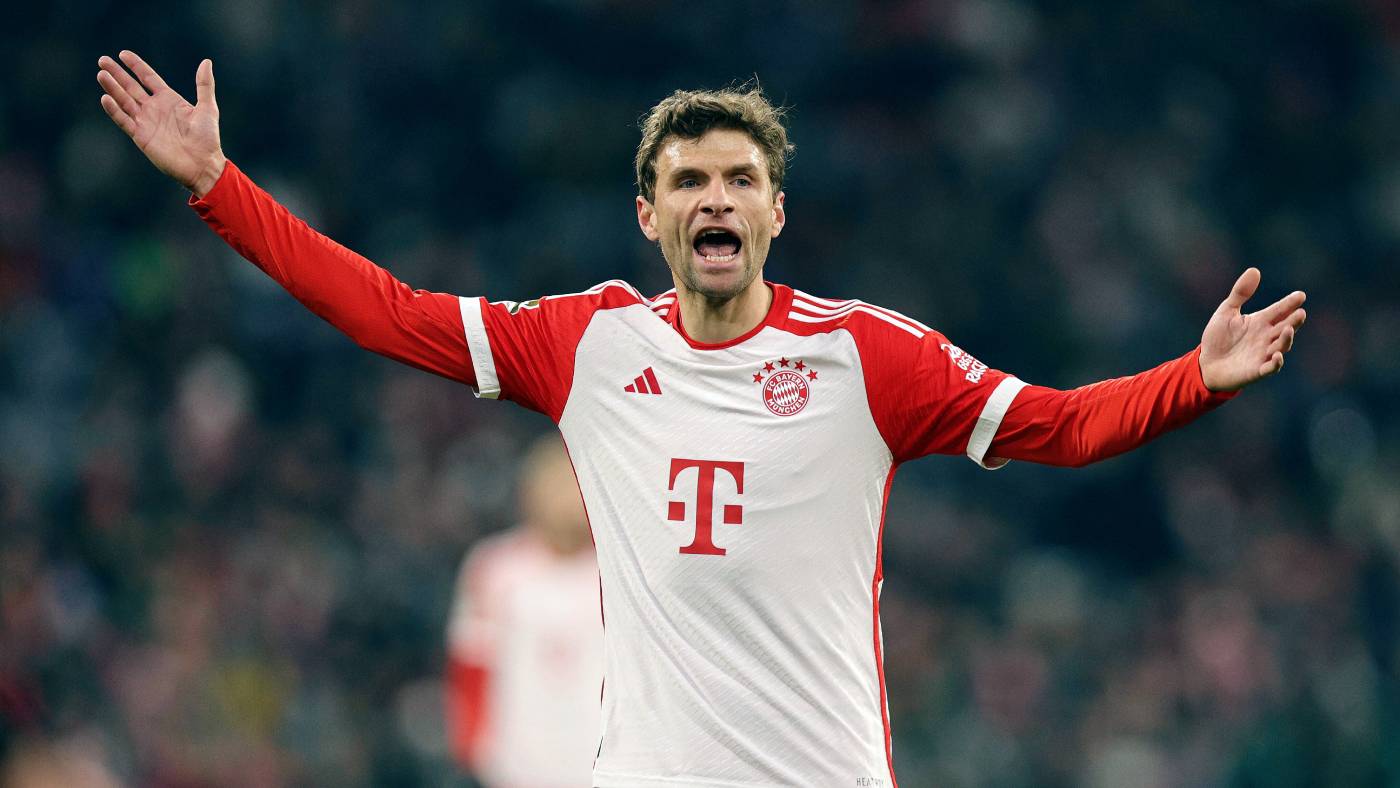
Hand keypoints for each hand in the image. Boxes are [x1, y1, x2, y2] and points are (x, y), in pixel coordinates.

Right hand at [97, 51, 225, 196]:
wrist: (203, 165)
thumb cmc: (207, 138)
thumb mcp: (207, 108)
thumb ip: (204, 85)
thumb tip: (206, 61)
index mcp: (169, 100)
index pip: (148, 78)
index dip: (136, 66)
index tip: (122, 54)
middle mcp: (154, 109)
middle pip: (131, 87)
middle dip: (117, 74)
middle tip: (102, 60)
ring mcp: (146, 122)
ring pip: (124, 101)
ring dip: (113, 88)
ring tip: (102, 74)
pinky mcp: (141, 136)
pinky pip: (124, 121)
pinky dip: (114, 110)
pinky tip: (106, 98)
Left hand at [1199, 267, 1306, 391]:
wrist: (1206, 364)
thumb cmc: (1218, 338)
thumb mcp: (1226, 312)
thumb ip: (1240, 293)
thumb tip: (1255, 270)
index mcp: (1261, 322)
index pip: (1279, 311)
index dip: (1290, 304)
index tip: (1300, 295)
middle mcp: (1266, 337)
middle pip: (1285, 327)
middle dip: (1294, 321)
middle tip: (1301, 312)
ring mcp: (1263, 354)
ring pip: (1281, 346)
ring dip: (1286, 339)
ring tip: (1289, 329)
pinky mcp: (1257, 370)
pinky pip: (1270, 367)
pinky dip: (1276, 362)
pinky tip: (1277, 355)